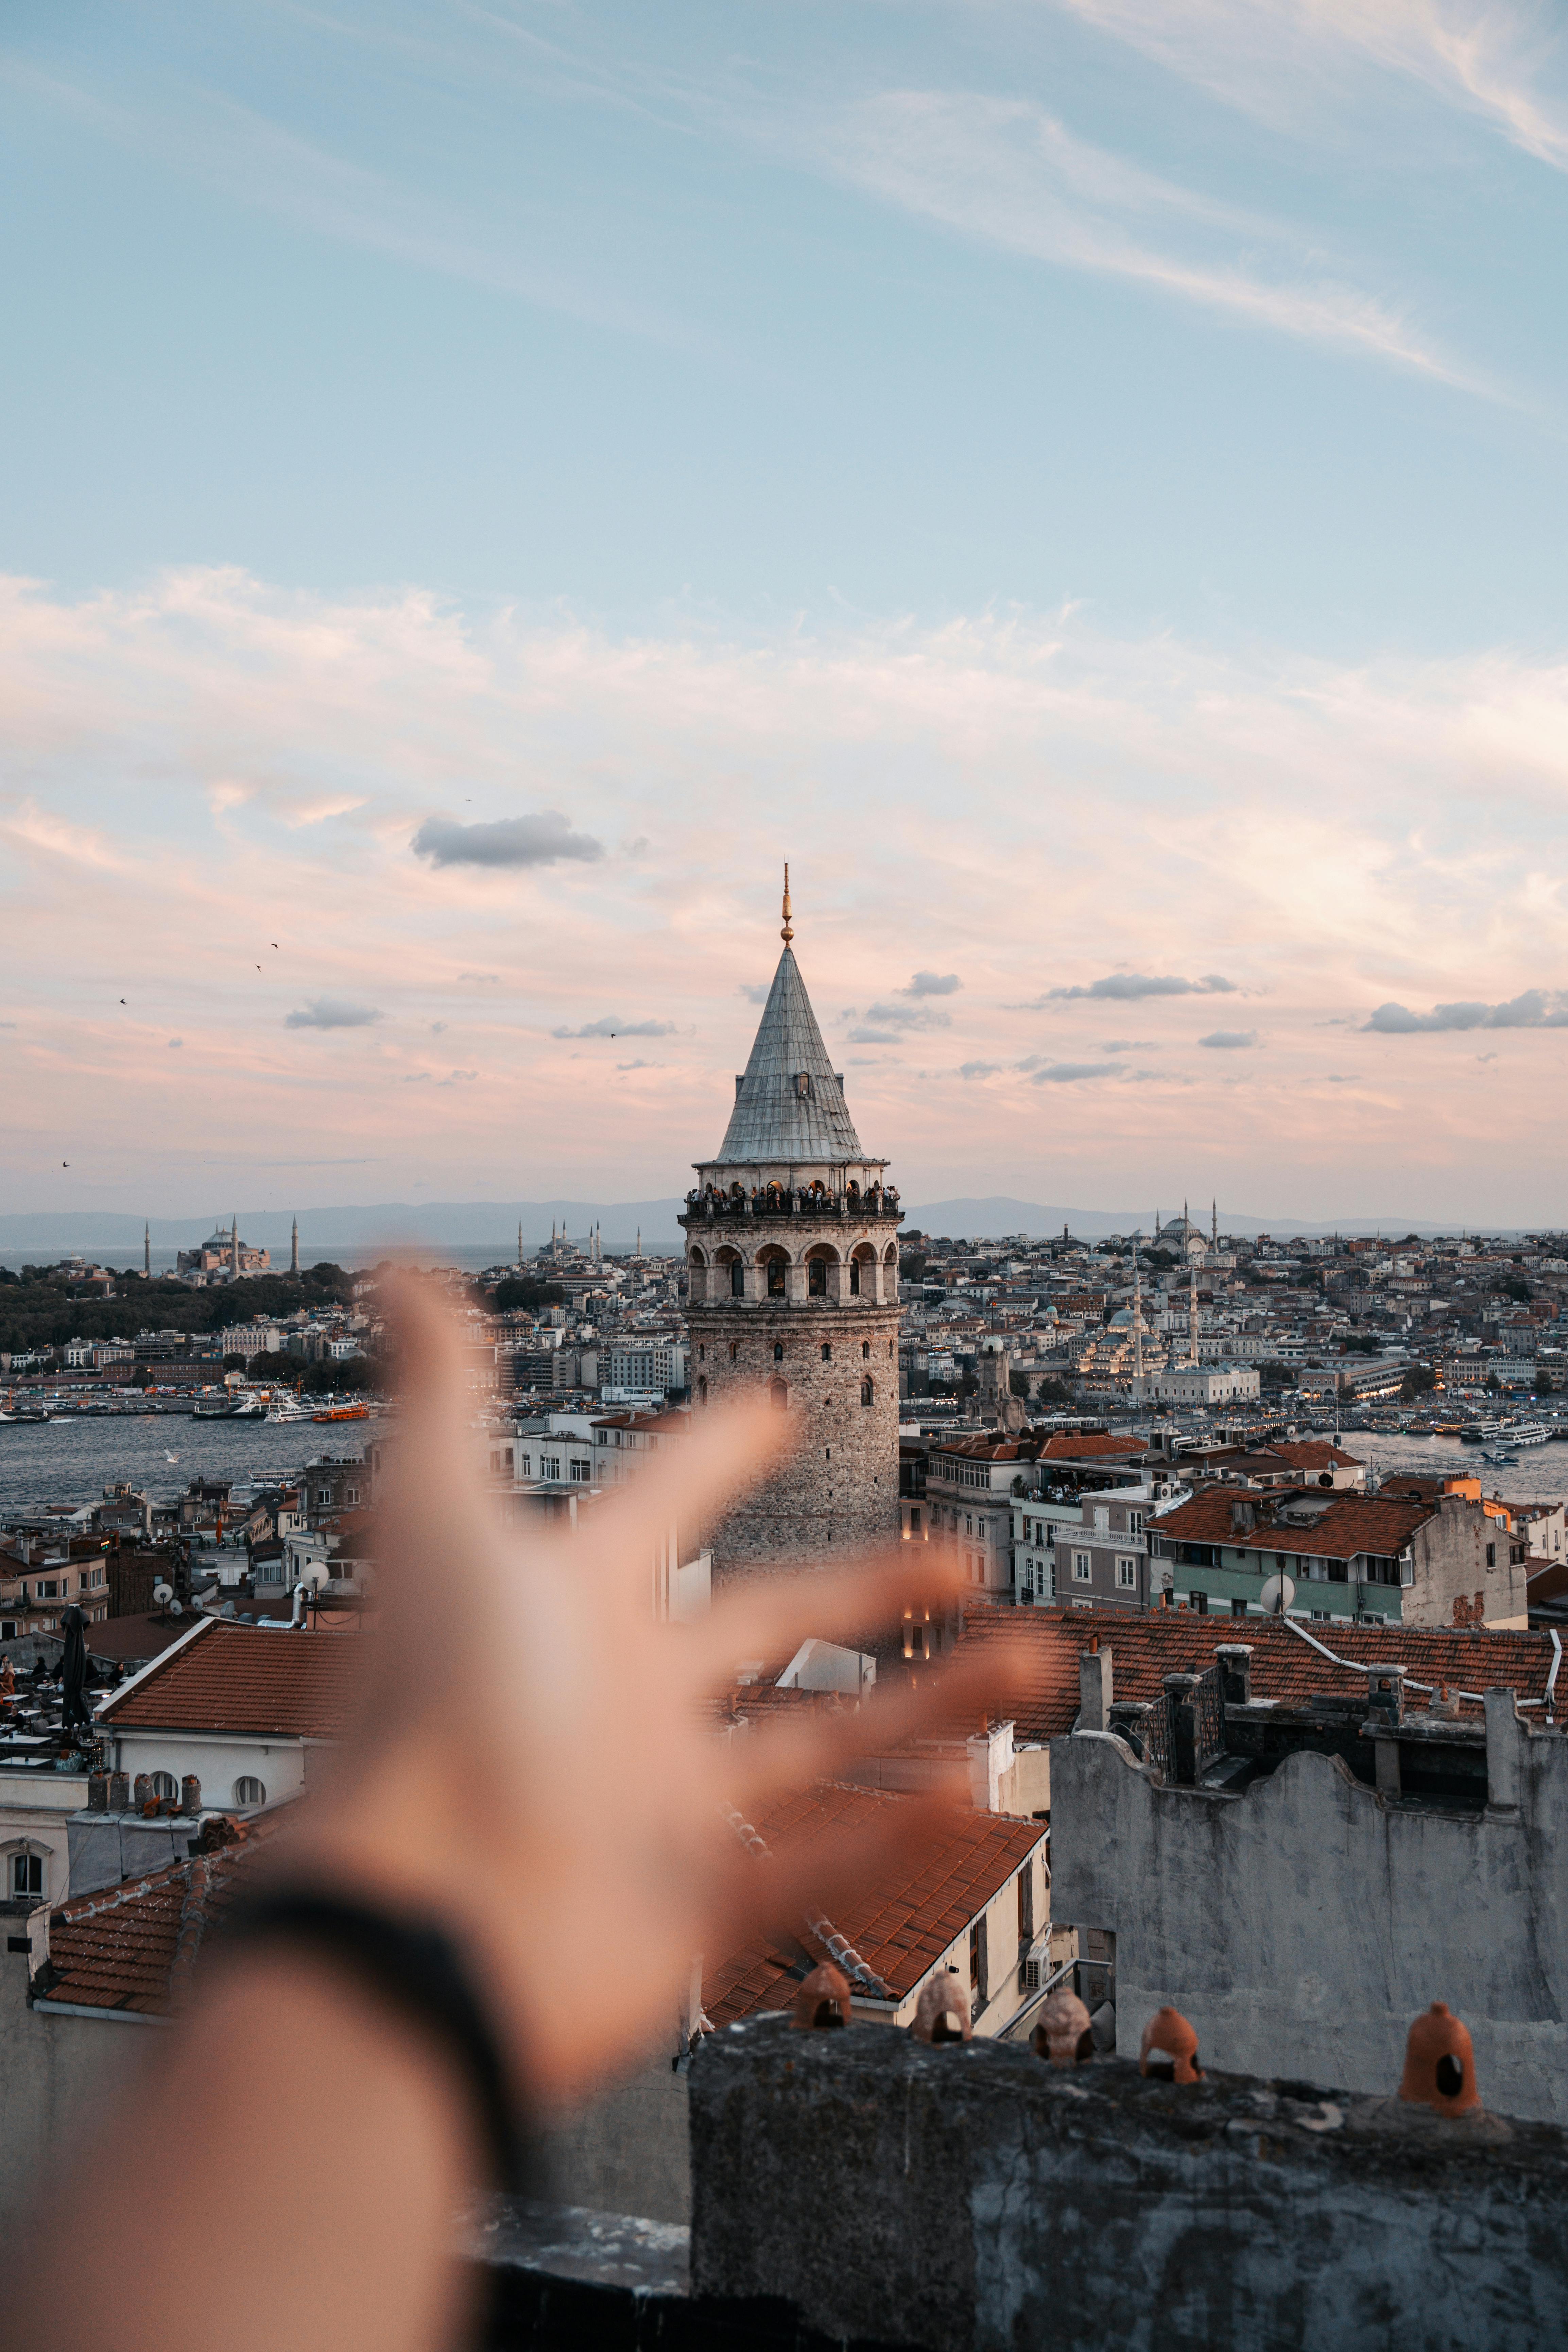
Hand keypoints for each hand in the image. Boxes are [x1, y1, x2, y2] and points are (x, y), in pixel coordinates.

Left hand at [287, 1280, 985, 2101]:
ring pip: (822, 1744)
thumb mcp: (436, 1518)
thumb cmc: (431, 1715)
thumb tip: (384, 1253)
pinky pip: (811, 1868)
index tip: (770, 1407)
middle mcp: (619, 1699)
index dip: (714, 1451)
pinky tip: (970, 1796)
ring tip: (1030, 1664)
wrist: (414, 1934)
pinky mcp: (688, 1915)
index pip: (663, 1502)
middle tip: (968, 1556)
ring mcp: (659, 1809)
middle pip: (775, 1620)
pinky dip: (890, 1835)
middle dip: (874, 1584)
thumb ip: (437, 1388)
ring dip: (928, 1704)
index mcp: (571, 1604)